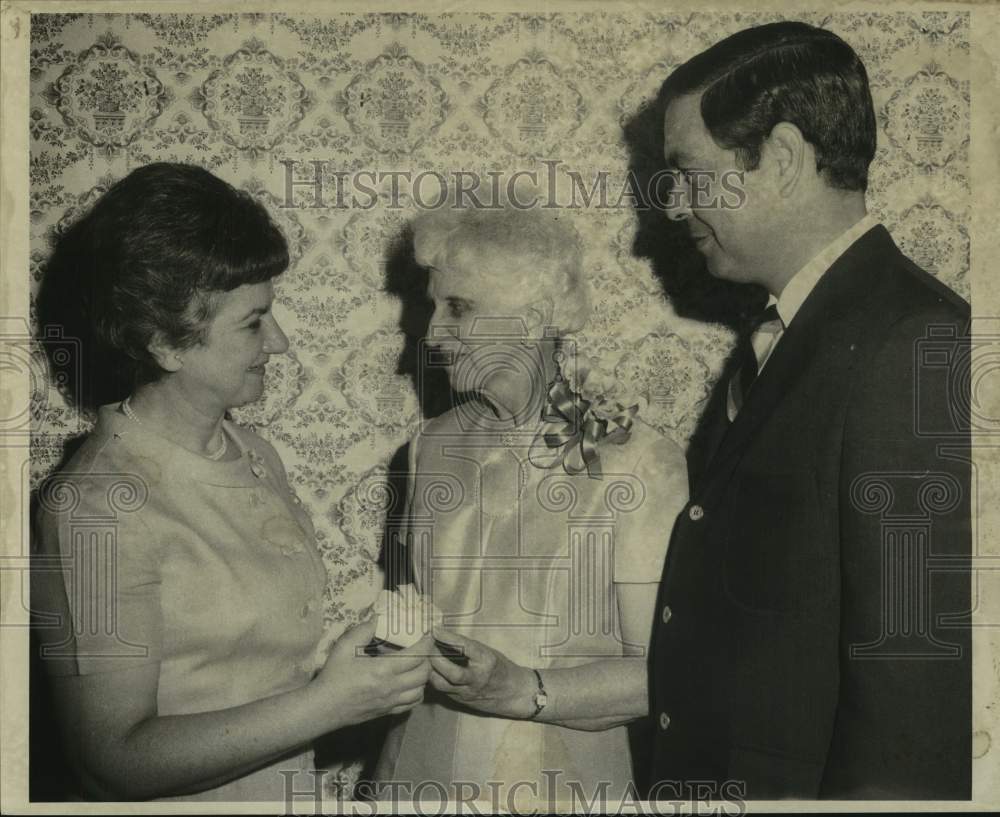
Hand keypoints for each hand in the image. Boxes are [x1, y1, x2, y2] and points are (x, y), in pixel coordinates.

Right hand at [311, 617, 431, 729]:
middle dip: (428, 658)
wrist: (324, 707)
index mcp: (383, 669)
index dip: (426, 643)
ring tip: (417, 665)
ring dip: (424, 677)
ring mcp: (391, 702)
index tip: (428, 634)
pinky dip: (417, 693)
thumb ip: (363, 630)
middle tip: (422, 648)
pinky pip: (412, 704)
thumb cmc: (333, 676)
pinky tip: (410, 684)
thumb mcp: (344, 647)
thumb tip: (377, 617)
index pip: (417, 656)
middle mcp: (391, 687)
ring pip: (421, 690)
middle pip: (424, 673)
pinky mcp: (388, 712)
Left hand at [428, 628, 534, 718]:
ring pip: (442, 684)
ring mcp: (468, 692)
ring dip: (430, 670)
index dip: (448, 638)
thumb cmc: (501, 668)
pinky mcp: (461, 701)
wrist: (514, 693)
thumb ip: (468, 648)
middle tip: (426, 647)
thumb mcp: (488, 652)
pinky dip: (434, 679)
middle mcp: (477, 678)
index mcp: (487, 661)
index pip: (466, 647)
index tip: (435, 630)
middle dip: (435, 659)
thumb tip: (444, 636)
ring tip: (424, 659)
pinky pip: (443, 690)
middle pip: (452, 672)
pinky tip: (429, 670)